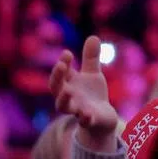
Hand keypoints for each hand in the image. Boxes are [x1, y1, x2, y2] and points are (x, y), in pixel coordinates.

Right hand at [50, 36, 118, 152]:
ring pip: (63, 107)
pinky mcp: (88, 121)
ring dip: (64, 99)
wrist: (102, 118)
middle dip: (57, 77)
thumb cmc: (92, 95)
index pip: (61, 73)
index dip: (62, 63)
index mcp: (68, 84)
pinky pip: (84, 121)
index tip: (67, 53)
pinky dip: (84, 117)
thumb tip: (93, 37)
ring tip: (68, 91)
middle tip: (61, 66)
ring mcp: (76, 110)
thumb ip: (90, 58)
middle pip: (56, 88)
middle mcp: (68, 97)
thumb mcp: (92, 75)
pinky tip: (86, 113)